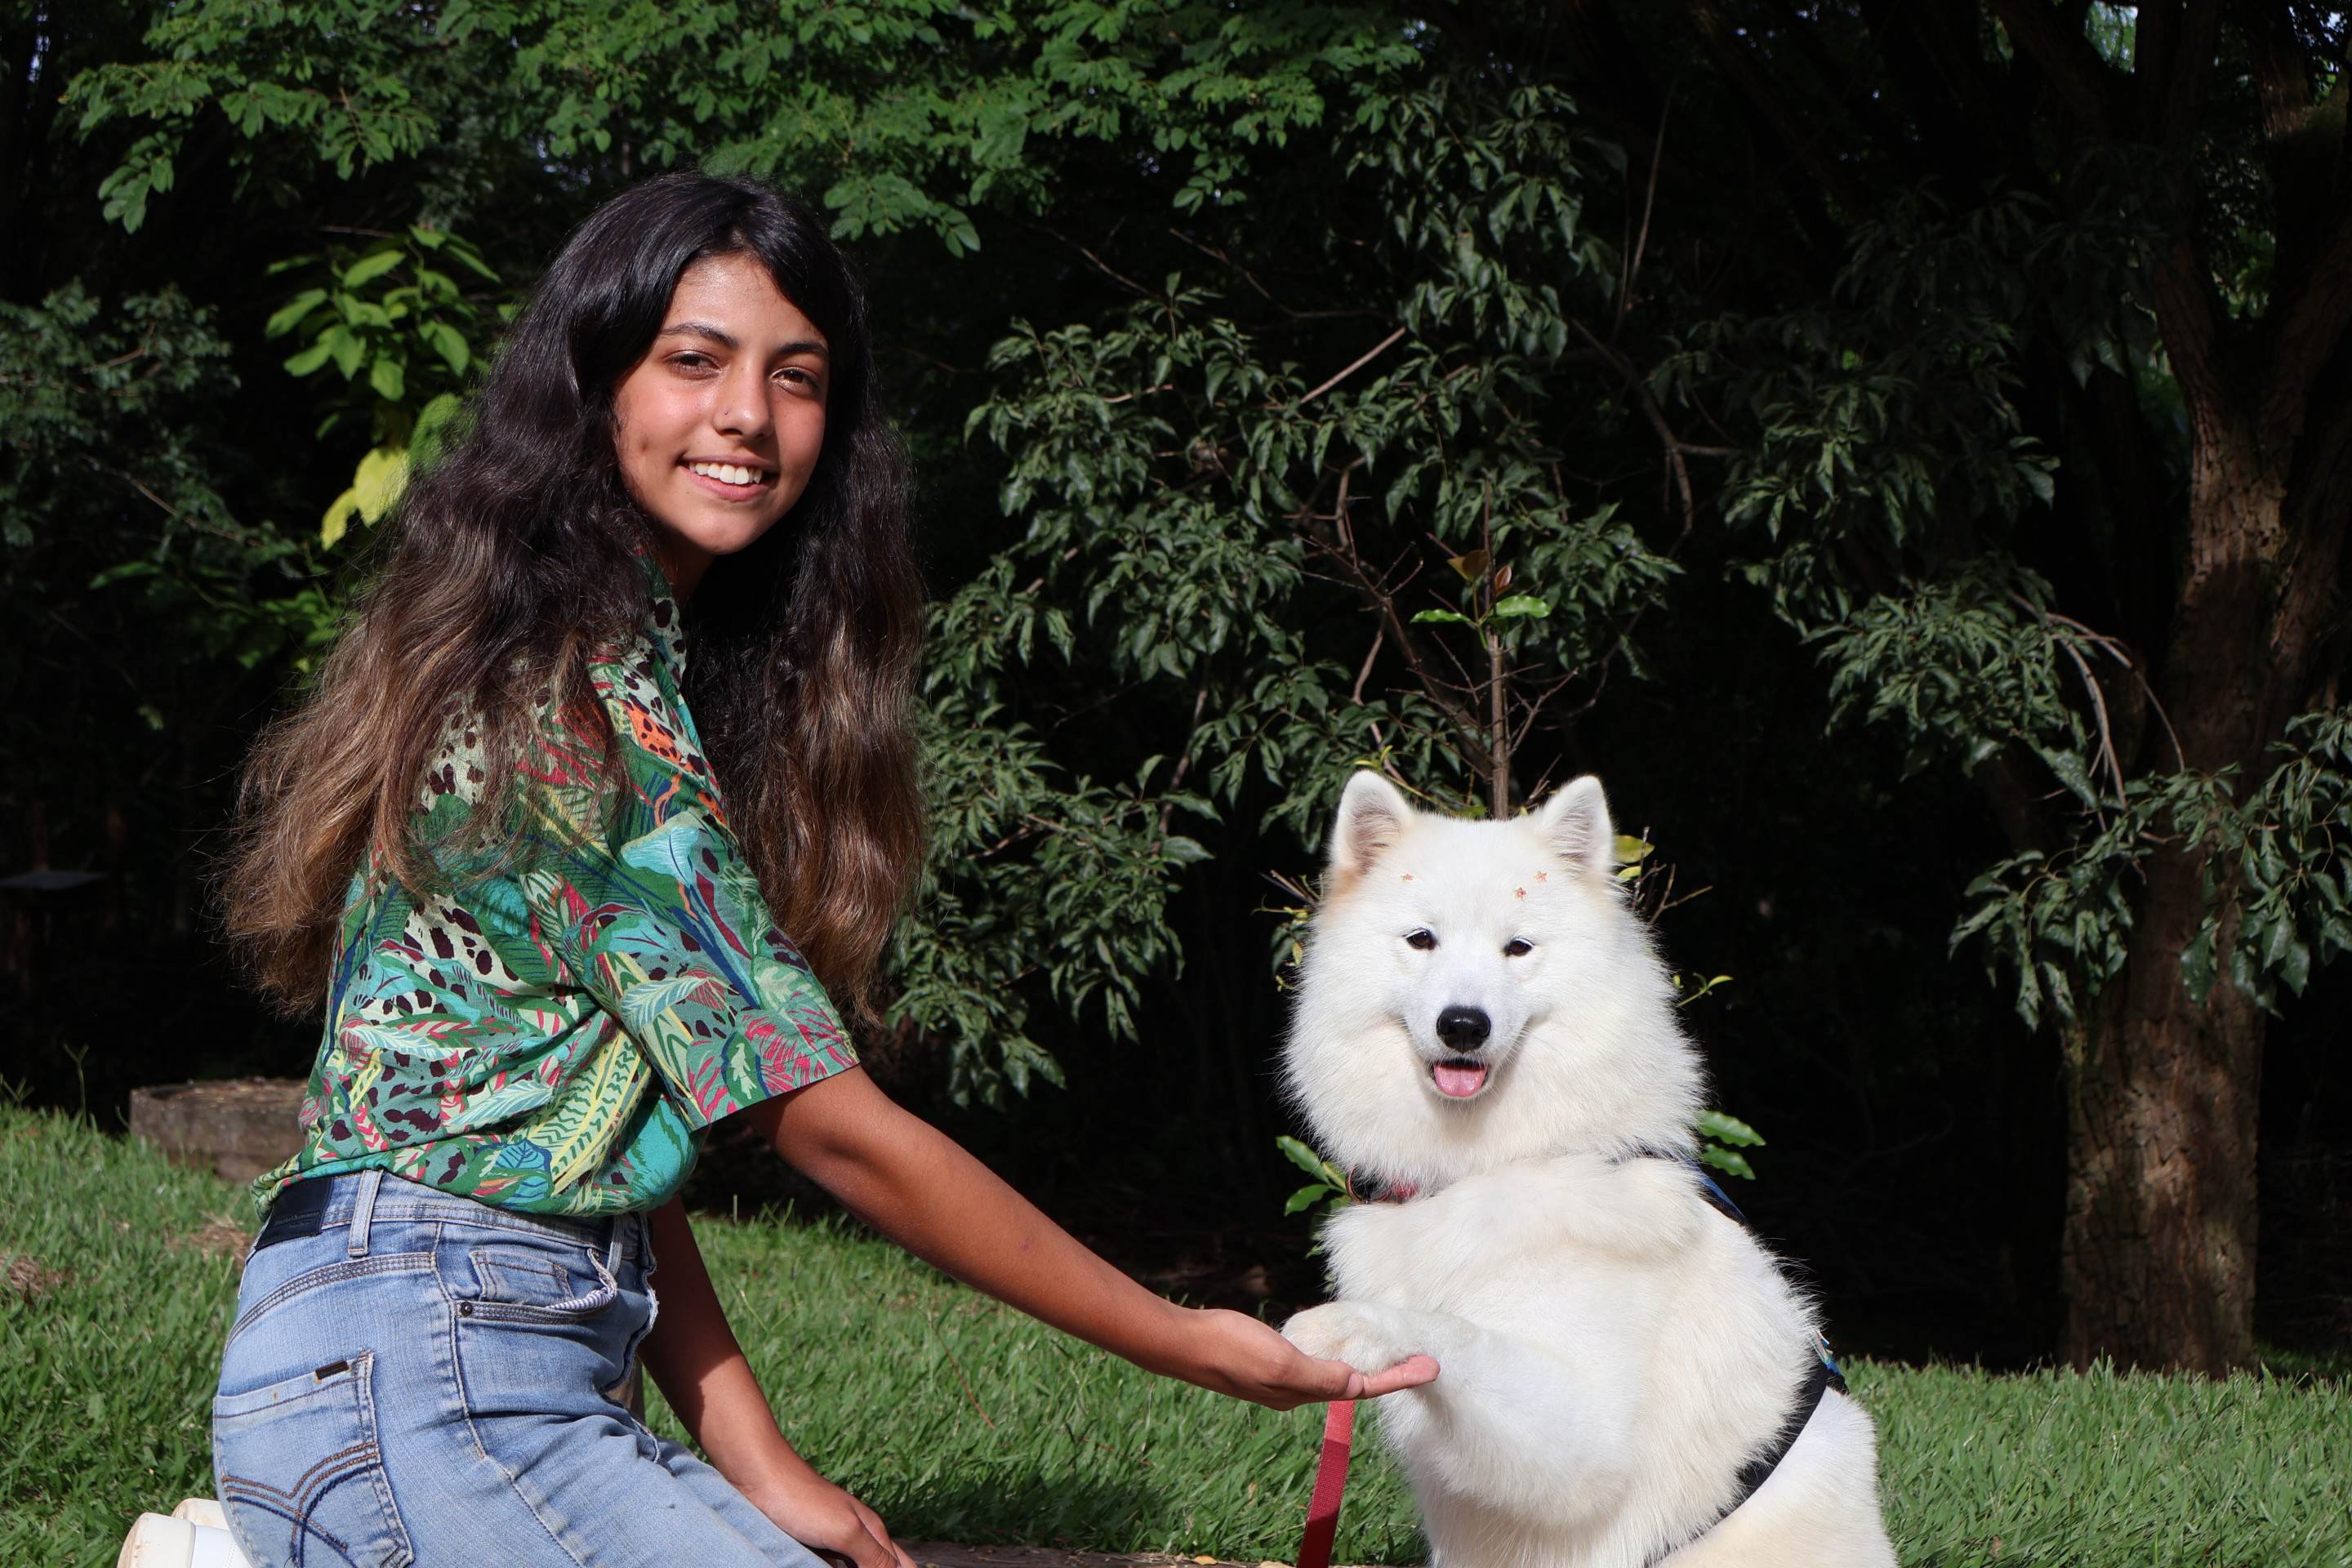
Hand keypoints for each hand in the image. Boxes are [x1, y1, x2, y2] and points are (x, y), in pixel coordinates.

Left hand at [737, 1458, 915, 1567]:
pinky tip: (824, 1567)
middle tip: (859, 1567)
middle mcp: (857, 1537)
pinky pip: (830, 1566)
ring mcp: (833, 1542)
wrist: (760, 1477)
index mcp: (873, 1532)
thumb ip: (874, 1557)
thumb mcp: (845, 1532)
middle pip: (883, 1566)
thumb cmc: (802, 1500)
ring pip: (856, 1567)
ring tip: (843, 1566)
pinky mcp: (810, 1546)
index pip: (904, 1566)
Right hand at [1170, 1304, 1439, 1409]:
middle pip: (1350, 1383)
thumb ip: (1321, 1375)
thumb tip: (1355, 1383)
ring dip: (1359, 1365)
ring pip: (1330, 1373)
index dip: (1397, 1377)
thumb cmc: (1232, 1350)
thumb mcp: (1283, 1362)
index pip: (1361, 1387)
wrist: (1185, 1343)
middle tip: (1417, 1358)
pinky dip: (1329, 1354)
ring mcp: (1278, 1378)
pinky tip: (1330, 1342)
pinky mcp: (1265, 1361)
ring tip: (1383, 1352)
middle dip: (1385, 1373)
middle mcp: (1294, 1390)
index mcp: (1302, 1392)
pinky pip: (1309, 1361)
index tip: (1429, 1366)